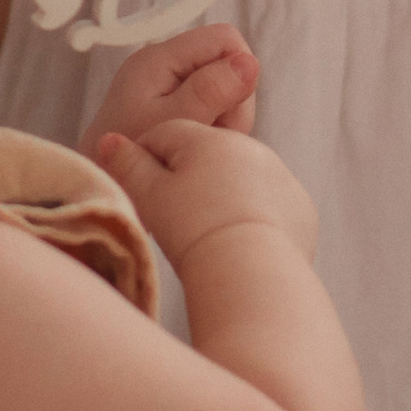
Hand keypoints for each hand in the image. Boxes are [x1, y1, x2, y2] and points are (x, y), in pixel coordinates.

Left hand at [83, 23, 258, 147]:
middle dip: (232, 102)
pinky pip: (213, 107)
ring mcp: (168, 84)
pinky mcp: (173, 104)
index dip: (239, 71)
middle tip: (210, 135)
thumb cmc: (126, 159)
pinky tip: (198, 147)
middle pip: (228, 64)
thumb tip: (249, 61)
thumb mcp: (172, 124)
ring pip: (225, 88)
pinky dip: (214, 128)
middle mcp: (163, 64)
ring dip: (225, 119)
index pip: (225, 38)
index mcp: (158, 59)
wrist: (98, 187)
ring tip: (200, 145)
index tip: (227, 110)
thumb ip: (209, 91)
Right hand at [91, 118, 318, 264]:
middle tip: (172, 218)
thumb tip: (110, 139)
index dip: (145, 159)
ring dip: (221, 195)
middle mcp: (250, 147)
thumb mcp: (151, 198)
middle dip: (187, 177)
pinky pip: (268, 204)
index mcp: (209, 138)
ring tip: (206, 234)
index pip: (164, 134)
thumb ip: (129, 165)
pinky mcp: (300, 207)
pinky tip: (240, 243)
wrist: (255, 276)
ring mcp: (280, 176)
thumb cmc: (195, 233)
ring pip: (238, 178)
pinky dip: (252, 216)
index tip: (139, 189)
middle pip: (205, 154)